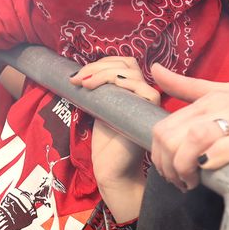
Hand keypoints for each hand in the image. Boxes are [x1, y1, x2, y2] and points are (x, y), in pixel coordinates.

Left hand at [72, 56, 157, 192]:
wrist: (110, 167)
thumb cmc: (105, 140)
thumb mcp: (98, 105)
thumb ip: (98, 87)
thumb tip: (81, 69)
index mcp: (132, 89)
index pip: (123, 62)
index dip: (100, 63)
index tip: (78, 74)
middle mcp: (143, 92)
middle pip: (126, 64)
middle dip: (98, 67)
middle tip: (78, 80)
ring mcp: (148, 101)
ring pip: (130, 72)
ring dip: (102, 73)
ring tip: (83, 84)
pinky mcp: (151, 111)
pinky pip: (143, 88)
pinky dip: (118, 81)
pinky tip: (97, 88)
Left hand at [148, 64, 228, 191]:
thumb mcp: (226, 89)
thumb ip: (188, 86)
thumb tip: (155, 70)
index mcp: (210, 99)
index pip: (164, 126)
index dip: (157, 154)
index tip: (168, 169)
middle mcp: (221, 108)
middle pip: (172, 136)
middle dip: (166, 165)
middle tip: (178, 181)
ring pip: (194, 141)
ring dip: (184, 168)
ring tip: (193, 182)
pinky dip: (214, 162)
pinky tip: (212, 173)